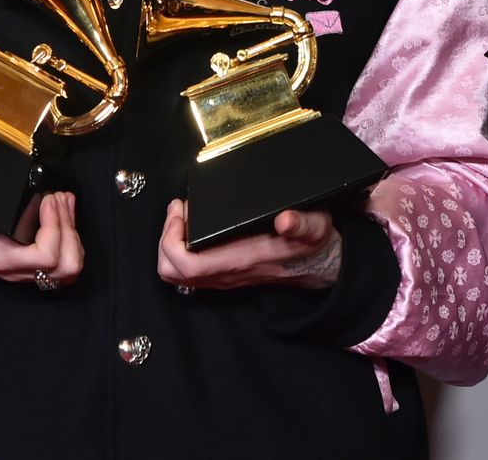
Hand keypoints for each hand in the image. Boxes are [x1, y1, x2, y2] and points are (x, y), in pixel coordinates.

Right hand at [0, 190, 83, 286]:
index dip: (55, 228)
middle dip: (69, 229)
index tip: (48, 199)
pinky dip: (69, 233)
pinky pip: (62, 258)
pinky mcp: (28, 260)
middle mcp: (14, 269)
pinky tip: (62, 208)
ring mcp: (23, 268)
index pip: (45, 257)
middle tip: (57, 198)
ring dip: (72, 232)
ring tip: (62, 200)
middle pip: (65, 265)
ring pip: (68, 266)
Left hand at [156, 199, 342, 290]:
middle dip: (165, 238)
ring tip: (184, 216)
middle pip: (171, 271)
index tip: (180, 211)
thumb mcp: (315, 227)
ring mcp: (223, 277)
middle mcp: (227, 274)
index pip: (187, 266)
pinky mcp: (225, 274)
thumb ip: (301, 223)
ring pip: (176, 273)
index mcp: (241, 261)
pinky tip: (195, 227)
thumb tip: (285, 219)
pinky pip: (188, 271)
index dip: (172, 239)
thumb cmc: (314, 245)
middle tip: (179, 210)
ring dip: (171, 244)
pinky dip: (181, 249)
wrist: (322, 267)